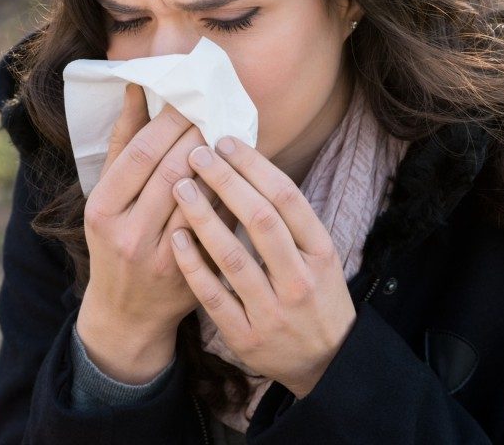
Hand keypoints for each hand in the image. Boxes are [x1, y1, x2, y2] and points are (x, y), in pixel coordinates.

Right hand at [78, 83, 237, 377]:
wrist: (127, 313)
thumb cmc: (115, 240)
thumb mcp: (106, 195)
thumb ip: (123, 143)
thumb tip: (137, 89)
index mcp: (102, 210)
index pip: (141, 154)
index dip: (169, 123)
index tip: (190, 99)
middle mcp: (128, 234)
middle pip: (172, 171)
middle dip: (199, 136)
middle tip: (218, 109)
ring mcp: (161, 256)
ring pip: (199, 198)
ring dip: (219, 163)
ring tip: (230, 135)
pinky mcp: (191, 273)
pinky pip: (216, 225)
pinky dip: (228, 196)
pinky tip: (240, 175)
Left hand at [167, 135, 356, 398]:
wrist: (327, 361)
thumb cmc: (317, 294)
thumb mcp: (320, 254)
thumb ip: (291, 218)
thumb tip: (250, 164)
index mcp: (320, 252)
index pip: (286, 197)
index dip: (253, 165)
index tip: (225, 140)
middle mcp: (299, 279)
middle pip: (260, 219)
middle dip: (226, 181)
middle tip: (196, 152)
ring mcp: (273, 310)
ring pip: (233, 256)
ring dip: (203, 217)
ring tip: (180, 185)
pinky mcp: (247, 336)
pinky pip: (214, 296)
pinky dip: (193, 265)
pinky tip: (176, 236)